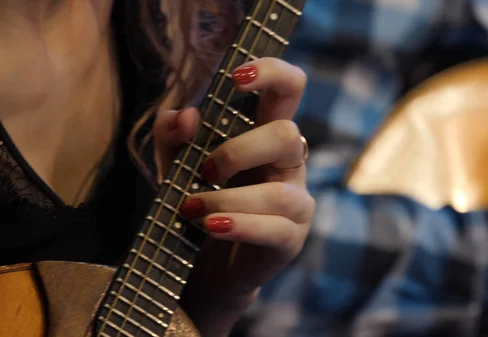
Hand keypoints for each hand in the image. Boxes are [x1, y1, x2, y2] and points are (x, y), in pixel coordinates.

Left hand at [152, 57, 314, 334]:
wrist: (203, 267)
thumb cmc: (197, 205)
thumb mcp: (174, 166)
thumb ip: (173, 137)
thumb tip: (186, 115)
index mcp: (265, 133)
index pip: (289, 88)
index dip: (272, 72)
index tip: (235, 78)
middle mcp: (288, 162)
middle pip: (286, 134)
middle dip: (238, 150)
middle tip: (204, 171)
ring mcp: (296, 201)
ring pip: (279, 190)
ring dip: (225, 198)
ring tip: (189, 210)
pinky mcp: (291, 238)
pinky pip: (275, 227)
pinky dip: (239, 225)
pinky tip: (211, 227)